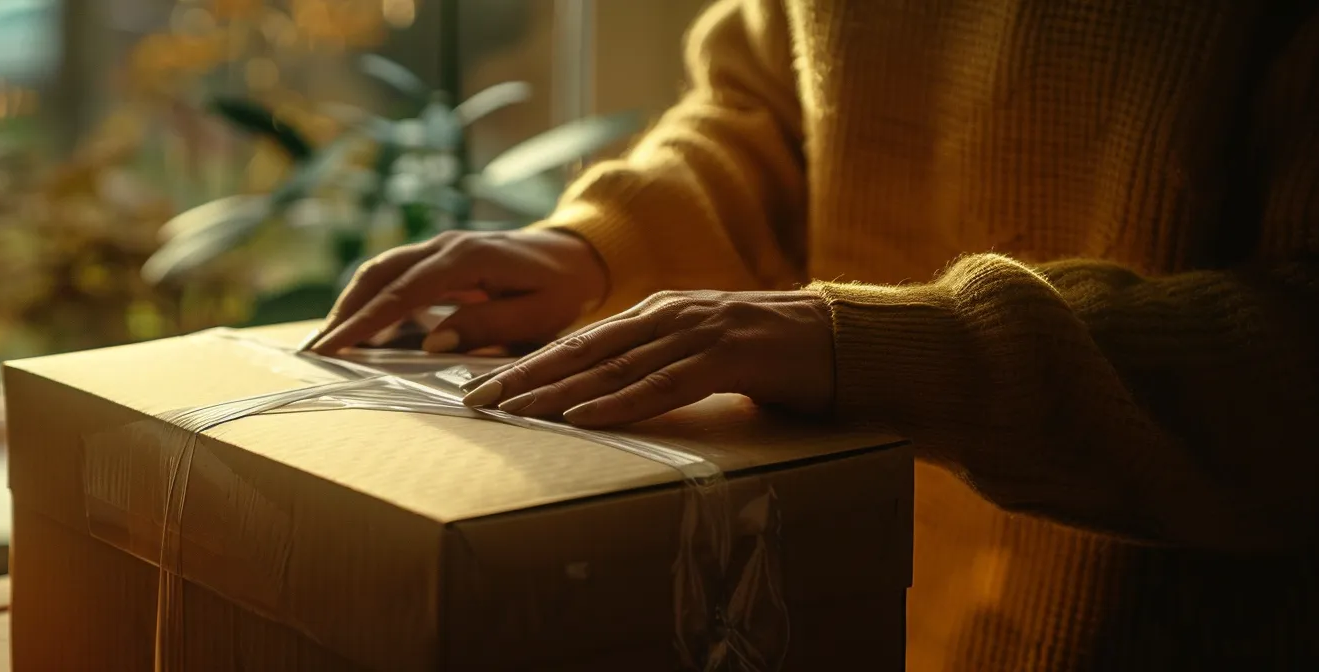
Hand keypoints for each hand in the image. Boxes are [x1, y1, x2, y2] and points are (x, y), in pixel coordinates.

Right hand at [306, 229, 608, 354]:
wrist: (577, 254)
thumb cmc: (562, 289)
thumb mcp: (539, 315)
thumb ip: (488, 326)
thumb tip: (433, 342)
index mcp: (468, 258)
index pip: (404, 292)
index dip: (366, 321)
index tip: (335, 346)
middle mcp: (446, 245)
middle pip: (380, 273)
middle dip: (345, 311)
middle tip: (316, 350)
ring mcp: (440, 247)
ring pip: (382, 270)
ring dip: (352, 303)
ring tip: (329, 341)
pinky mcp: (439, 258)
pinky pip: (396, 275)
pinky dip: (372, 299)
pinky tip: (361, 329)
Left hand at [459, 290, 834, 426]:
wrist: (846, 339)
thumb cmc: (773, 356)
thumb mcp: (703, 355)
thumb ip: (659, 365)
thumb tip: (607, 396)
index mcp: (657, 313)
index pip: (580, 343)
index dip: (528, 365)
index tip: (482, 388)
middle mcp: (668, 315)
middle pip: (581, 350)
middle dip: (523, 376)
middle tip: (473, 401)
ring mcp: (697, 332)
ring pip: (613, 367)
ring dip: (557, 392)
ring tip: (512, 412)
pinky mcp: (728, 356)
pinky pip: (664, 384)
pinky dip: (621, 403)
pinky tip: (583, 418)